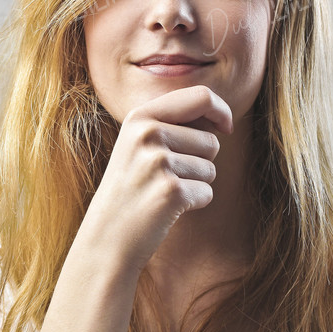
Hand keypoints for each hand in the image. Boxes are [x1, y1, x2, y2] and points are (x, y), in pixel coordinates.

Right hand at [76, 85, 233, 273]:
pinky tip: (167, 208)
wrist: (107, 235)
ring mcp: (158, 162)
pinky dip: (195, 202)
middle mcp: (148, 134)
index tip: (225, 127)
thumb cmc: (132, 186)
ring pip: (211, 167)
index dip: (221, 111)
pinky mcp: (171, 191)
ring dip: (196, 183)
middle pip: (210, 139)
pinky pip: (207, 192)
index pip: (200, 96)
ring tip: (163, 190)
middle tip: (167, 176)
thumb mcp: (140, 143)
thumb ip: (173, 122)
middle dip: (202, 160)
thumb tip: (218, 114)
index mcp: (140, 116)